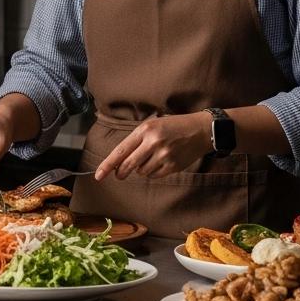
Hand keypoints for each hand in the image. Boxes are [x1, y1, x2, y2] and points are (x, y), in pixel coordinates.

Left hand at [95, 113, 210, 180]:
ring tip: (151, 157)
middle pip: (128, 165)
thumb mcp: (153, 125)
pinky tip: (161, 162)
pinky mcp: (173, 166)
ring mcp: (164, 155)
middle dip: (121, 172)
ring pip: (141, 172)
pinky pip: (154, 175)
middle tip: (119, 174)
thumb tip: (120, 161)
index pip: (120, 151)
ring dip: (141, 169)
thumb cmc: (174, 126)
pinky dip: (153, 172)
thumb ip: (137, 141)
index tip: (98, 175)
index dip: (108, 165)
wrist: (201, 130)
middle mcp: (153, 142)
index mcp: (144, 130)